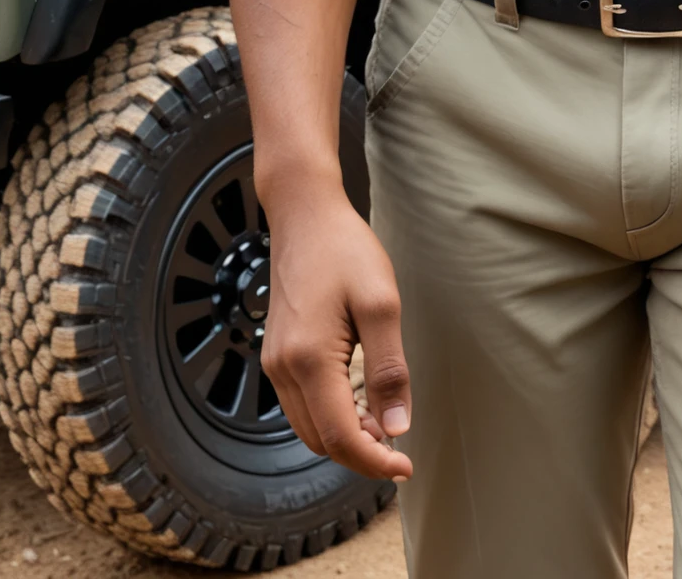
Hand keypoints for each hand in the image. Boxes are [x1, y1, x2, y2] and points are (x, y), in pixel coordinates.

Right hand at [262, 184, 412, 480]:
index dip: (375, 461)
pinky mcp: (277, 353)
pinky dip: (330, 416)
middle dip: (361, 453)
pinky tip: (359, 401)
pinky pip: (302, 405)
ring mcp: (275, 362)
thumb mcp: (381, 303)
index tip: (406, 466)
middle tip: (400, 443)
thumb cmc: (344, 249)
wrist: (304, 214)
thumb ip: (389, 369)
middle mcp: (283, 369)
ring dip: (345, 437)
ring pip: (309, 427)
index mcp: (309, 360)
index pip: (341, 437)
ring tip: (384, 422)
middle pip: (321, 441)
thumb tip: (397, 427)